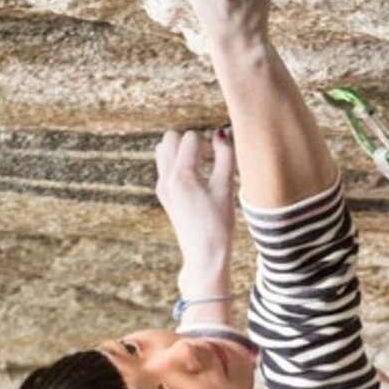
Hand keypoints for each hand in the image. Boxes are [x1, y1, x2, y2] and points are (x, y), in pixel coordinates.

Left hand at [154, 123, 234, 253]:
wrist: (204, 255)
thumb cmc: (219, 225)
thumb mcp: (226, 189)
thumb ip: (226, 157)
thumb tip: (221, 133)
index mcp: (182, 176)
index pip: (191, 138)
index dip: (209, 143)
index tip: (220, 159)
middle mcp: (166, 178)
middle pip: (172, 138)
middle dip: (192, 142)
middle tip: (209, 159)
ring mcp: (162, 187)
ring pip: (163, 149)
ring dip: (182, 150)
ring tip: (201, 166)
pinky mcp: (163, 194)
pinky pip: (164, 166)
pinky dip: (178, 163)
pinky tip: (195, 179)